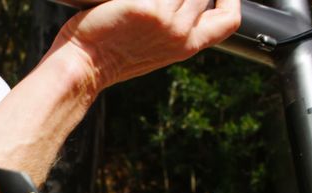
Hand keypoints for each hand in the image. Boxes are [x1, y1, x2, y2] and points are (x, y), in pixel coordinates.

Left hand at [49, 0, 240, 92]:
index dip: (230, 0)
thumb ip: (171, 29)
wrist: (82, 66)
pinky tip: (126, 0)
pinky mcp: (144, 6)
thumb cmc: (108, 55)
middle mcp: (180, 33)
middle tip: (153, 2)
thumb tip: (177, 5)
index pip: (229, 20)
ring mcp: (164, 20)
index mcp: (186, 46)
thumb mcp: (152, 48)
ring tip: (136, 3)